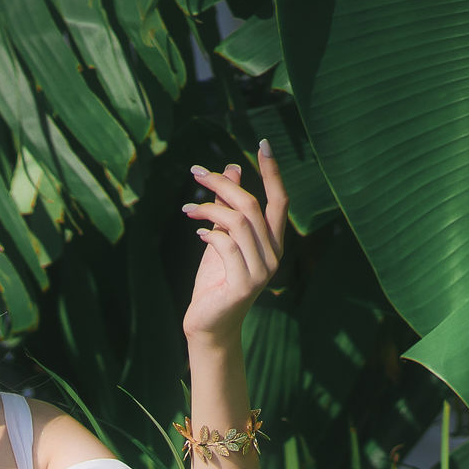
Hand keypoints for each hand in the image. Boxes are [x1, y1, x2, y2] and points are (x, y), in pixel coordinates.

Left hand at [180, 141, 289, 349]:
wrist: (208, 325)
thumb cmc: (214, 282)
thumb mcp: (220, 239)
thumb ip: (226, 207)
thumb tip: (231, 169)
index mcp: (272, 242)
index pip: (280, 200)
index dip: (272, 172)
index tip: (262, 143)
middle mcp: (273, 255)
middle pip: (252, 206)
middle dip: (223, 185)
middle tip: (196, 173)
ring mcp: (262, 271)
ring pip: (238, 223)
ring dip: (209, 208)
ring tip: (188, 208)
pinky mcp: (245, 284)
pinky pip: (227, 246)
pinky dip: (210, 234)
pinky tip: (198, 234)